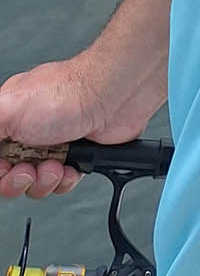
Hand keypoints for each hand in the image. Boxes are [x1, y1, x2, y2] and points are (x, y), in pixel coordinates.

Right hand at [0, 53, 134, 200]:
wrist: (112, 95)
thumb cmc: (66, 92)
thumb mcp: (7, 109)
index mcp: (9, 120)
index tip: (5, 168)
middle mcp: (30, 132)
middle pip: (10, 175)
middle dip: (17, 180)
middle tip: (28, 169)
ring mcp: (54, 144)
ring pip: (35, 183)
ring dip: (43, 181)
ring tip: (54, 164)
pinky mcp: (76, 156)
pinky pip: (61, 183)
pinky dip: (64, 180)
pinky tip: (69, 167)